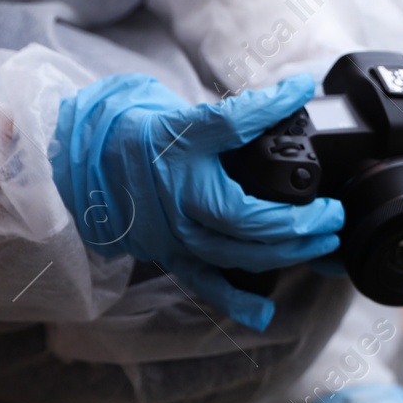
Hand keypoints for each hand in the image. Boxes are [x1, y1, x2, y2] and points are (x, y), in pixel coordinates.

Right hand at [50, 74, 344, 330]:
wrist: (70, 162)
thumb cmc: (126, 132)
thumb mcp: (168, 108)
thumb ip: (218, 117)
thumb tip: (276, 105)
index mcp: (174, 141)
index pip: (231, 120)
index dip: (271, 103)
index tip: (299, 88)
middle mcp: (174, 189)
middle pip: (247, 214)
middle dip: (299, 219)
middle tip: (333, 211)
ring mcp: (170, 228)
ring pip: (238, 251)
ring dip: (288, 252)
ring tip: (323, 242)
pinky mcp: (167, 252)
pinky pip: (204, 283)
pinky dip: (235, 301)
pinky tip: (263, 314)